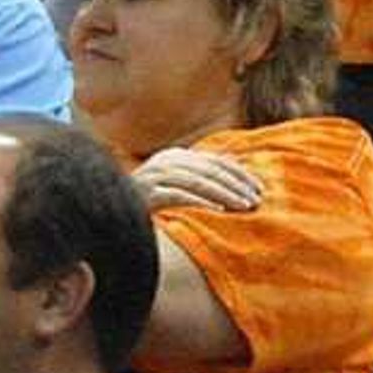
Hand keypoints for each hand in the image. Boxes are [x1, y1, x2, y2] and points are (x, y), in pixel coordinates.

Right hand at [133, 146, 265, 211]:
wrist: (112, 215)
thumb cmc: (149, 203)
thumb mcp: (176, 183)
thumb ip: (201, 175)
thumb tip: (234, 164)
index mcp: (174, 157)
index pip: (215, 162)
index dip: (240, 174)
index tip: (260, 189)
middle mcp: (165, 162)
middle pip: (209, 171)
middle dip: (236, 185)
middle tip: (256, 200)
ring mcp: (154, 176)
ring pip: (198, 182)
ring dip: (225, 194)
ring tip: (244, 206)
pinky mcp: (147, 194)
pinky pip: (179, 196)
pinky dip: (200, 202)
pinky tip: (218, 211)